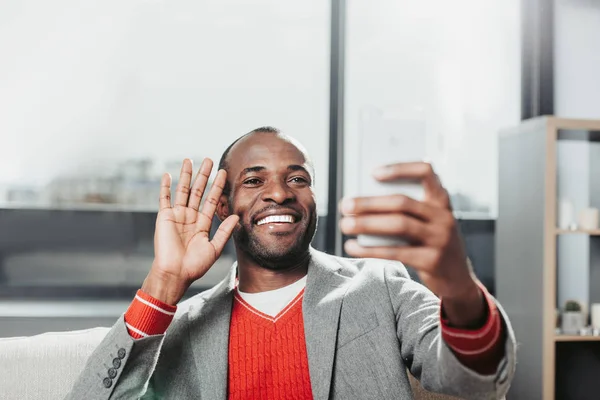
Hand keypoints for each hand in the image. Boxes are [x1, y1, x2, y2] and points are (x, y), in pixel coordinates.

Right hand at [142, 158, 238, 304]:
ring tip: (190, 160)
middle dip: (203, 176)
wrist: (175, 274)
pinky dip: (165, 187)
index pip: (211, 200)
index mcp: (202, 224)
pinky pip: (164, 199)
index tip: (223, 173)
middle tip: (209, 160)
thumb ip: (224, 231)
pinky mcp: (164, 218)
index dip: (217, 187)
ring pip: (182, 191)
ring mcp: (177, 216)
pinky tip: (168, 175)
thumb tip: (236, 216)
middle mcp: (189, 217)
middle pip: (198, 191)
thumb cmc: (194, 266)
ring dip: (186, 175)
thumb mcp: (214, 248)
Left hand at [339, 162, 483, 325]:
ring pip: (398, 225)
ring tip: (345, 225)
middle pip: (402, 202)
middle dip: (369, 203)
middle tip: (345, 205)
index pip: (426, 172)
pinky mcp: (433, 261)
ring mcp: (441, 239)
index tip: (373, 173)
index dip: (400, 169)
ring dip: (367, 224)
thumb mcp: (428, 223)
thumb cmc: (433, 245)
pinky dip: (371, 249)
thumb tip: (363, 205)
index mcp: (441, 202)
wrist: (458, 280)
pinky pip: (396, 252)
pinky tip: (353, 247)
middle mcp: (444, 217)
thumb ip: (407, 212)